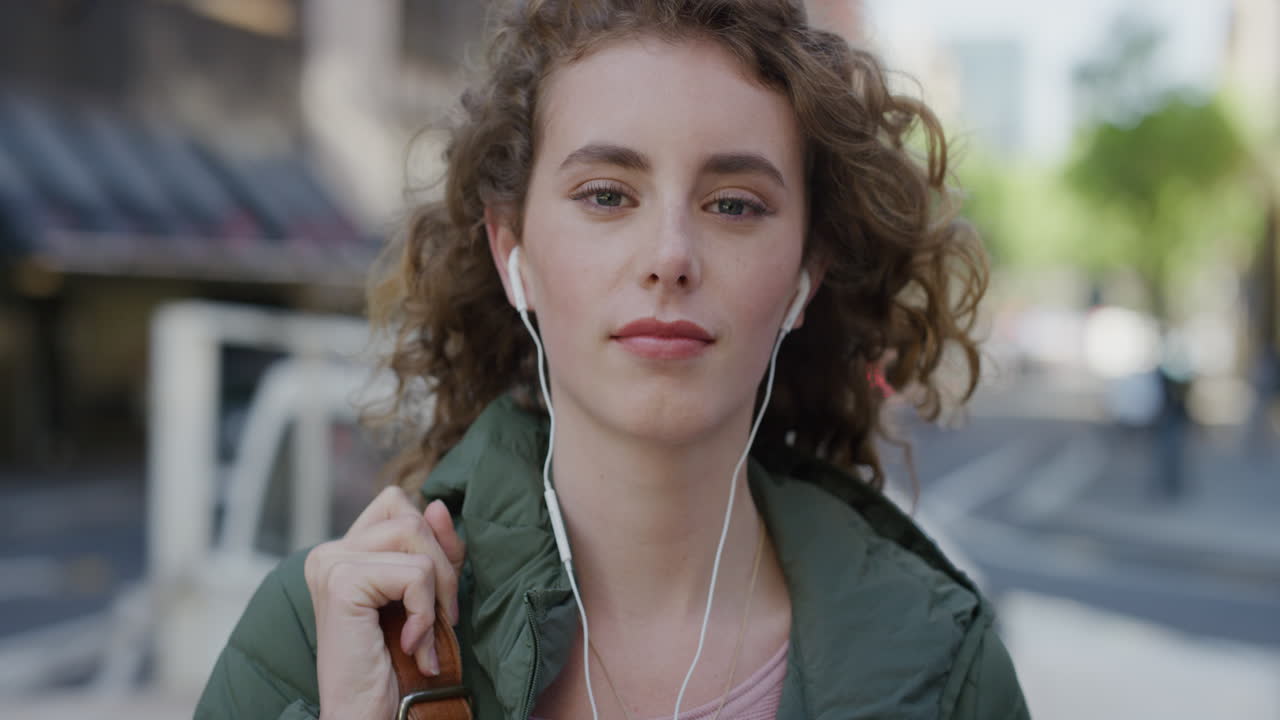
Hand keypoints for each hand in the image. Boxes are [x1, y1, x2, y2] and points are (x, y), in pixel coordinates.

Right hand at [304, 487, 465, 718]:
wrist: (368, 716)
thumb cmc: (398, 663)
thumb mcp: (427, 595)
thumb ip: (435, 549)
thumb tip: (436, 503)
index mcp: (344, 550)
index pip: (398, 502)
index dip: (432, 538)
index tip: (436, 593)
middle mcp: (329, 552)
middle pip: (411, 516)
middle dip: (442, 567)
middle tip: (438, 619)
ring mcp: (331, 563)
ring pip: (415, 536)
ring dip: (435, 592)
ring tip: (422, 635)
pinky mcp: (341, 582)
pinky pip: (414, 574)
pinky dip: (425, 613)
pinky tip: (410, 645)